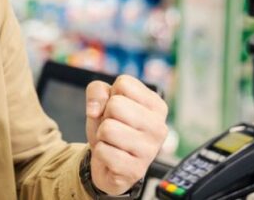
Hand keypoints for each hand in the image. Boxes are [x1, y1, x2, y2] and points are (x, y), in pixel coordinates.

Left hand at [85, 75, 168, 194]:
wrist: (108, 162)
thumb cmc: (111, 126)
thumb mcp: (102, 101)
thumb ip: (97, 90)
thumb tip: (95, 110)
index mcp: (157, 105)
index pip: (124, 83)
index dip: (111, 96)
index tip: (117, 111)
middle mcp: (159, 127)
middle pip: (116, 105)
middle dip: (106, 116)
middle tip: (114, 128)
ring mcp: (150, 151)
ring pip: (108, 128)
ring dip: (102, 136)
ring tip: (113, 142)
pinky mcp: (136, 170)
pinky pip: (103, 151)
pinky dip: (100, 153)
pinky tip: (113, 157)